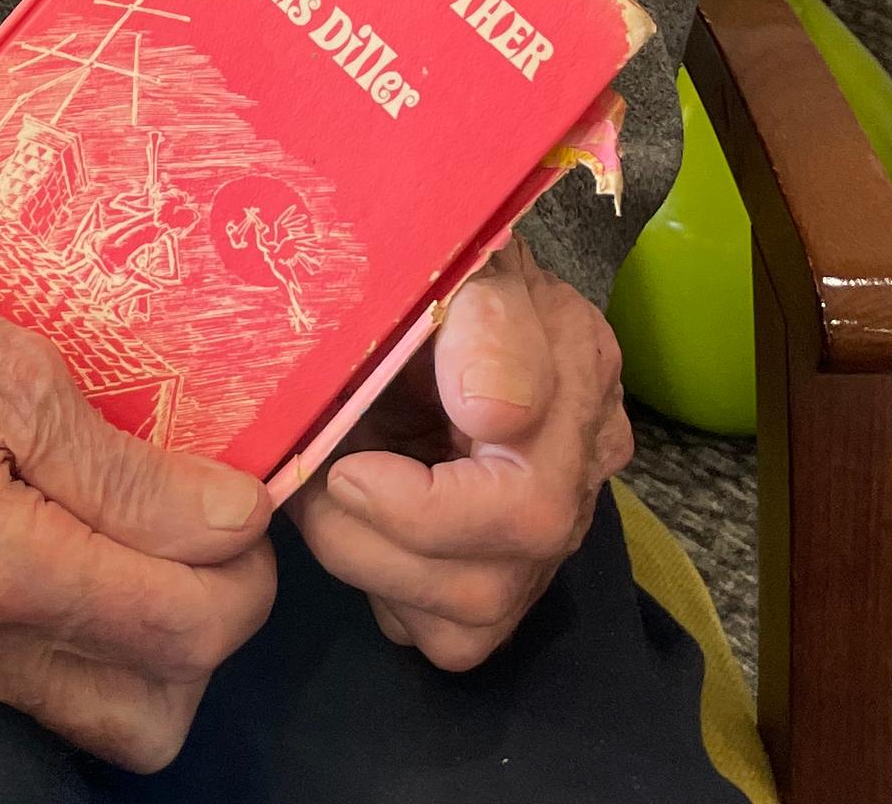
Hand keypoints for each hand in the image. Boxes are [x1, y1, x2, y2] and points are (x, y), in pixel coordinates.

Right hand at [0, 207, 276, 767]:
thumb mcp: (12, 372)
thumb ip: (127, 469)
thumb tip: (237, 523)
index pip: (180, 625)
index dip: (246, 564)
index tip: (249, 491)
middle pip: (159, 710)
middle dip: (216, 625)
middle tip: (214, 524)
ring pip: (114, 718)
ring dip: (167, 647)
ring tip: (165, 538)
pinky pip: (60, 689)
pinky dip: (109, 641)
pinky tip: (107, 550)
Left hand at [288, 234, 632, 671]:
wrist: (422, 277)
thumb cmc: (428, 259)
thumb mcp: (455, 258)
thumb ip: (483, 325)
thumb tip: (493, 419)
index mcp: (576, 371)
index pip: (529, 503)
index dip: (424, 510)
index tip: (346, 469)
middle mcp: (580, 465)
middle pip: (492, 581)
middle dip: (375, 544)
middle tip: (311, 481)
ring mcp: (550, 529)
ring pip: (469, 621)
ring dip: (371, 567)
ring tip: (324, 495)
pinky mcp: (506, 573)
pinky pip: (450, 634)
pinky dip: (392, 593)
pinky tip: (363, 525)